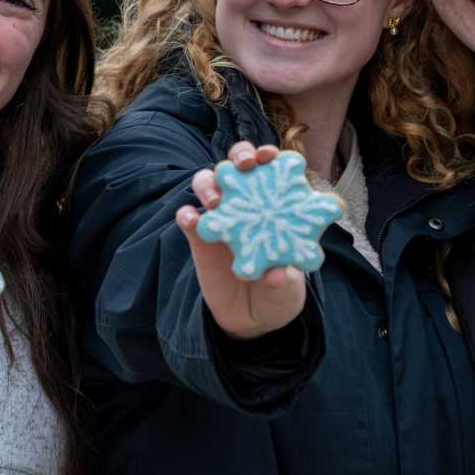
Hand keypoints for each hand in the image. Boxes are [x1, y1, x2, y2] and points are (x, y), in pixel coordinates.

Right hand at [177, 141, 308, 339]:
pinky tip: (190, 219)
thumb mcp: (288, 290)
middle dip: (239, 156)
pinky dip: (186, 214)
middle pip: (236, 165)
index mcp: (273, 206)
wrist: (252, 318)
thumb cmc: (278, 293)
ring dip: (209, 183)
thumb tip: (276, 274)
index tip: (270, 156)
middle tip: (244, 165)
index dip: (269, 155)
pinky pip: (187, 219)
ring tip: (215, 200)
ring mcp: (220, 218)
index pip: (270, 169)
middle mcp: (246, 204)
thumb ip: (284, 280)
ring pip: (207, 183)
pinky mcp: (199, 238)